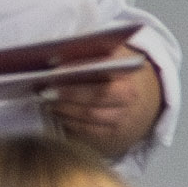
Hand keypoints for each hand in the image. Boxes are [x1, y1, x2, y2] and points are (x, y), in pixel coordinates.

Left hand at [41, 60, 162, 157]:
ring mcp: (123, 116)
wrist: (140, 99)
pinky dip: (70, 122)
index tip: (56, 70)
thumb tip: (58, 52)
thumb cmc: (115, 74)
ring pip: (91, 114)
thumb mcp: (110, 56)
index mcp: (128, 71)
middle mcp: (129, 94)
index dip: (79, 69)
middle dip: (69, 93)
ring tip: (48, 102)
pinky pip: (89, 130)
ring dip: (66, 109)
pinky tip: (58, 114)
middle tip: (46, 91)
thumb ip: (89, 52)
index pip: (103, 68)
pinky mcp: (114, 134)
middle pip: (97, 94)